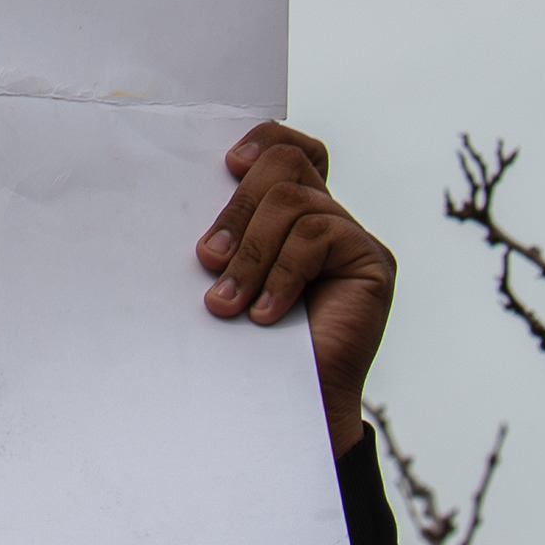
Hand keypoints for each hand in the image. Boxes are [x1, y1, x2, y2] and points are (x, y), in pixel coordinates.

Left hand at [199, 123, 394, 453]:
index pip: (290, 148)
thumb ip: (224, 234)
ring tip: (227, 303)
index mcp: (291, 212)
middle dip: (236, 211)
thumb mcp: (225, 274)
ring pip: (294, 203)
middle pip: (284, 166)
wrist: (285, 403)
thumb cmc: (243, 340)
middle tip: (206, 260)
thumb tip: (171, 194)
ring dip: (251, 254)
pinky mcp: (373, 262)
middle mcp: (327, 216)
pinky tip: (265, 314)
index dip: (264, 140)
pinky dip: (281, 274)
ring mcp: (353, 238)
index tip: (227, 166)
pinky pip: (317, 237)